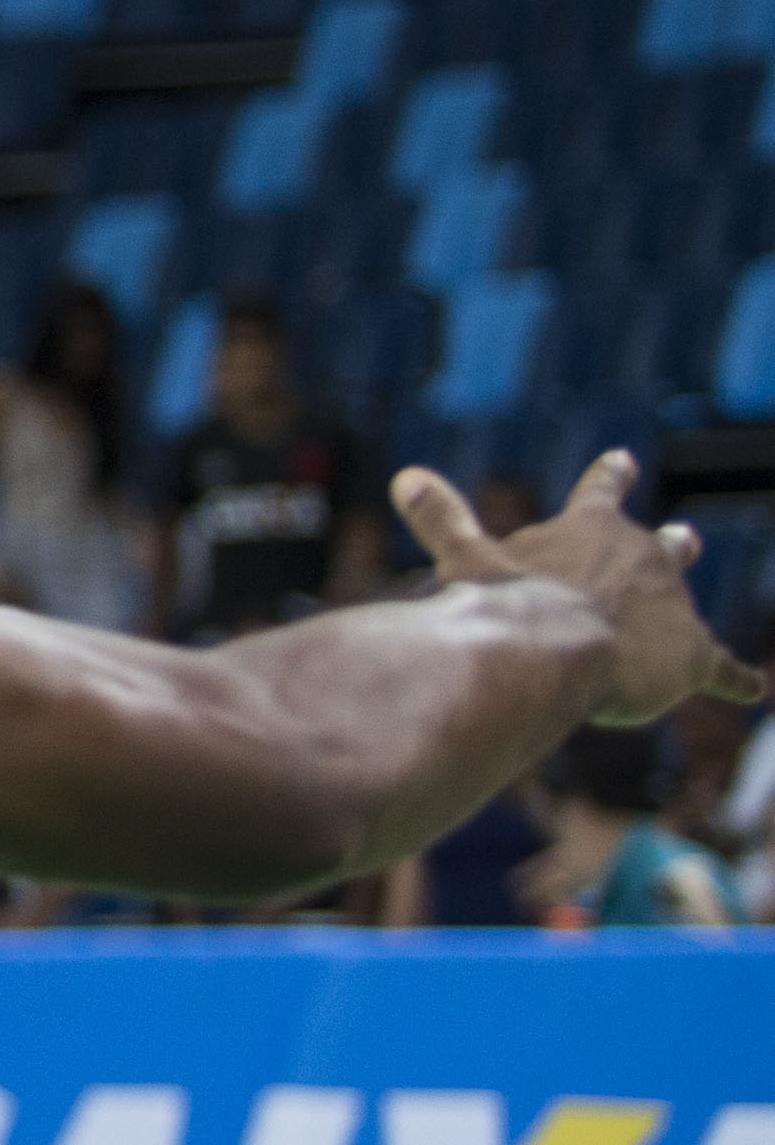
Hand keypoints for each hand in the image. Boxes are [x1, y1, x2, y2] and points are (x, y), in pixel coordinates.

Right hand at [396, 451, 764, 724]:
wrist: (557, 647)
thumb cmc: (511, 602)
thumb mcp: (470, 559)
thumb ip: (444, 520)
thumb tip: (405, 475)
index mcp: (590, 530)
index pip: (600, 492)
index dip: (609, 477)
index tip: (622, 457)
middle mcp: (640, 557)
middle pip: (659, 544)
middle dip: (668, 543)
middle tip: (684, 537)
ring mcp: (671, 606)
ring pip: (685, 595)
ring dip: (687, 596)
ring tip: (705, 592)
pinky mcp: (691, 656)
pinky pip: (721, 669)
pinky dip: (736, 678)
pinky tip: (753, 687)